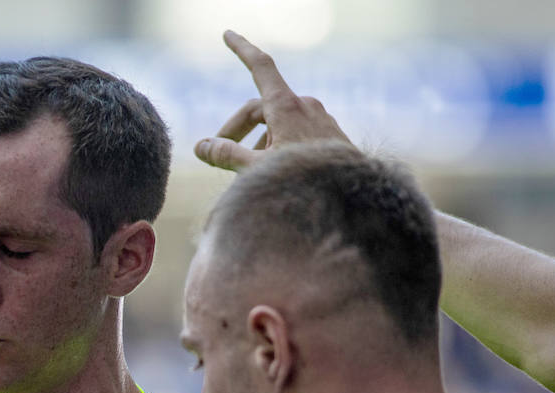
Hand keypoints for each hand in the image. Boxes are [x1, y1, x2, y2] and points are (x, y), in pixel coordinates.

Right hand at [195, 30, 353, 171]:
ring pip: (278, 123)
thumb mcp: (257, 170)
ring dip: (257, 142)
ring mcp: (319, 119)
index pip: (260, 66)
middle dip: (236, 129)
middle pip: (259, 107)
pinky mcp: (329, 135)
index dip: (242, 49)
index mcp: (286, 106)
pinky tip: (275, 172)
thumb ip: (227, 156)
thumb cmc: (304, 184)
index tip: (227, 34)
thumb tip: (201, 146)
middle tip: (217, 154)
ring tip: (248, 172)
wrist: (353, 197)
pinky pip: (297, 132)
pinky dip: (277, 146)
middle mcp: (305, 106)